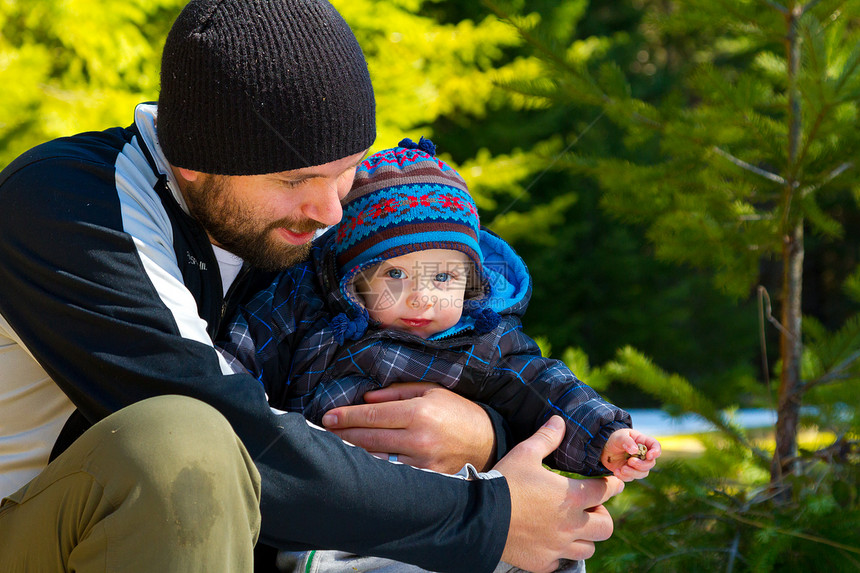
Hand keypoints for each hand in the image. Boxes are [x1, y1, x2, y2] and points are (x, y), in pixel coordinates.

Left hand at [321, 383, 495, 472]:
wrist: (488, 442)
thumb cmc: (458, 412)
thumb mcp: (432, 391)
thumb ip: (397, 393)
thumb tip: (366, 399)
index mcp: (420, 412)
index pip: (373, 414)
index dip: (347, 416)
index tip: (328, 416)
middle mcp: (419, 438)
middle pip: (369, 437)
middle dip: (344, 433)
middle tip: (326, 430)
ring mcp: (422, 462)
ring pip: (376, 458)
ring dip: (354, 452)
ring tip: (337, 445)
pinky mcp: (425, 479)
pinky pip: (392, 472)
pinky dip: (374, 466)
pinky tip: (360, 462)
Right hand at [495, 416, 623, 572]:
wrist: (479, 516)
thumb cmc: (505, 482)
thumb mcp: (525, 453)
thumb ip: (547, 437)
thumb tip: (559, 420)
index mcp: (573, 496)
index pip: (607, 491)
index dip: (612, 485)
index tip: (612, 483)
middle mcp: (572, 525)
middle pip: (606, 526)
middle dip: (602, 515)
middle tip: (589, 507)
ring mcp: (559, 547)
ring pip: (589, 548)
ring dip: (585, 537)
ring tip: (571, 526)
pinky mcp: (544, 562)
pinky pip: (562, 562)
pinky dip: (560, 553)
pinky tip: (549, 541)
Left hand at [600, 428, 661, 481]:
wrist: (603, 449)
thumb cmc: (614, 439)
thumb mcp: (619, 436)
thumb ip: (627, 441)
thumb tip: (635, 450)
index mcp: (643, 442)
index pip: (655, 446)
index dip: (656, 452)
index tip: (649, 456)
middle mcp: (643, 454)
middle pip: (650, 463)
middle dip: (641, 465)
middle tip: (630, 461)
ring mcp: (637, 464)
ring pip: (643, 473)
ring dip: (633, 473)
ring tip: (622, 469)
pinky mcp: (630, 472)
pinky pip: (631, 478)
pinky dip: (624, 477)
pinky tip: (616, 471)